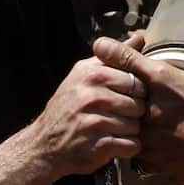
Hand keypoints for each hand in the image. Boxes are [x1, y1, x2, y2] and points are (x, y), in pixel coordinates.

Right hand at [29, 57, 145, 178]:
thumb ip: (114, 58)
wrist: (43, 144)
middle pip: (139, 104)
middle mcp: (91, 96)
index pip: (136, 80)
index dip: (137, 92)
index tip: (127, 97)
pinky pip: (131, 145)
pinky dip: (128, 147)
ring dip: (131, 131)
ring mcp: (94, 122)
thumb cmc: (69, 106)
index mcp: (91, 74)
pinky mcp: (98, 146)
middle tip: (120, 116)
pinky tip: (115, 143)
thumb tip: (139, 37)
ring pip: (136, 125)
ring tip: (114, 129)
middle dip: (135, 112)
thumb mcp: (85, 74)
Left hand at [92, 37, 183, 184]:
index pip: (118, 114)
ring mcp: (158, 163)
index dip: (127, 104)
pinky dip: (167, 159)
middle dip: (138, 126)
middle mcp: (142, 145)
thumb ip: (128, 60)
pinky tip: (178, 145)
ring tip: (167, 130)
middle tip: (156, 116)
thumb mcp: (161, 73)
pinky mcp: (174, 175)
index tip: (144, 100)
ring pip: (145, 153)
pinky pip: (162, 168)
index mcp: (136, 121)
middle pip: (131, 134)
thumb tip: (99, 44)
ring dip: (152, 143)